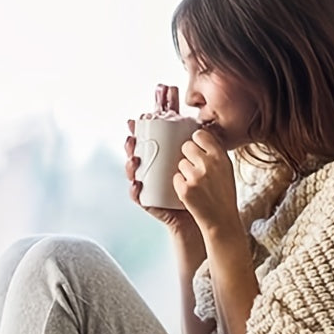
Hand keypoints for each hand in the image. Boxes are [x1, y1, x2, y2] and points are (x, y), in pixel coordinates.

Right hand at [125, 117, 198, 236]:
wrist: (203, 214)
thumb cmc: (202, 186)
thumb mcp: (199, 162)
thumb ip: (197, 145)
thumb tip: (201, 125)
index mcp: (162, 158)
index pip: (148, 141)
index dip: (140, 130)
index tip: (138, 119)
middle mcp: (151, 170)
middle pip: (136, 154)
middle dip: (130, 145)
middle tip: (132, 138)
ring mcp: (148, 186)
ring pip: (133, 173)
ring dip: (129, 165)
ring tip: (134, 159)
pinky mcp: (149, 201)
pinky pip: (137, 196)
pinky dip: (134, 190)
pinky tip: (137, 184)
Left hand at [173, 128, 239, 233]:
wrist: (223, 221)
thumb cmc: (224, 195)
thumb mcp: (226, 171)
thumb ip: (214, 154)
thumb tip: (200, 139)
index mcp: (221, 157)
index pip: (200, 135)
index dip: (196, 141)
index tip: (196, 147)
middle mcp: (210, 164)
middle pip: (186, 147)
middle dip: (187, 156)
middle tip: (194, 169)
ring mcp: (196, 177)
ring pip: (180, 164)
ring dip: (184, 172)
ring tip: (197, 185)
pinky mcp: (186, 189)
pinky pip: (176, 178)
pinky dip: (180, 185)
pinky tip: (192, 193)